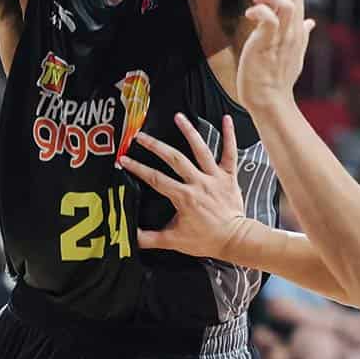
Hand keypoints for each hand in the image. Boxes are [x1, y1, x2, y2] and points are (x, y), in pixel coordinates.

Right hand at [119, 113, 247, 256]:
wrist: (234, 240)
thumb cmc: (206, 240)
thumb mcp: (174, 241)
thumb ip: (151, 239)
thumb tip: (130, 236)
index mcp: (184, 197)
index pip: (156, 179)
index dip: (138, 168)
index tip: (125, 159)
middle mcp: (198, 183)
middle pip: (175, 159)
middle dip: (156, 146)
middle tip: (141, 136)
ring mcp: (214, 177)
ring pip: (201, 150)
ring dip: (189, 132)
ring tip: (178, 117)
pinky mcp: (229, 176)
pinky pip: (230, 153)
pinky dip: (229, 135)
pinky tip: (226, 119)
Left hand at [236, 0, 310, 111]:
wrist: (270, 101)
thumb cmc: (277, 79)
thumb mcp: (294, 54)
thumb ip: (302, 35)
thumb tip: (311, 22)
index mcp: (298, 32)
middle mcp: (294, 32)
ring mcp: (282, 38)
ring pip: (286, 3)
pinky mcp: (267, 44)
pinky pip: (268, 17)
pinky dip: (258, 9)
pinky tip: (248, 14)